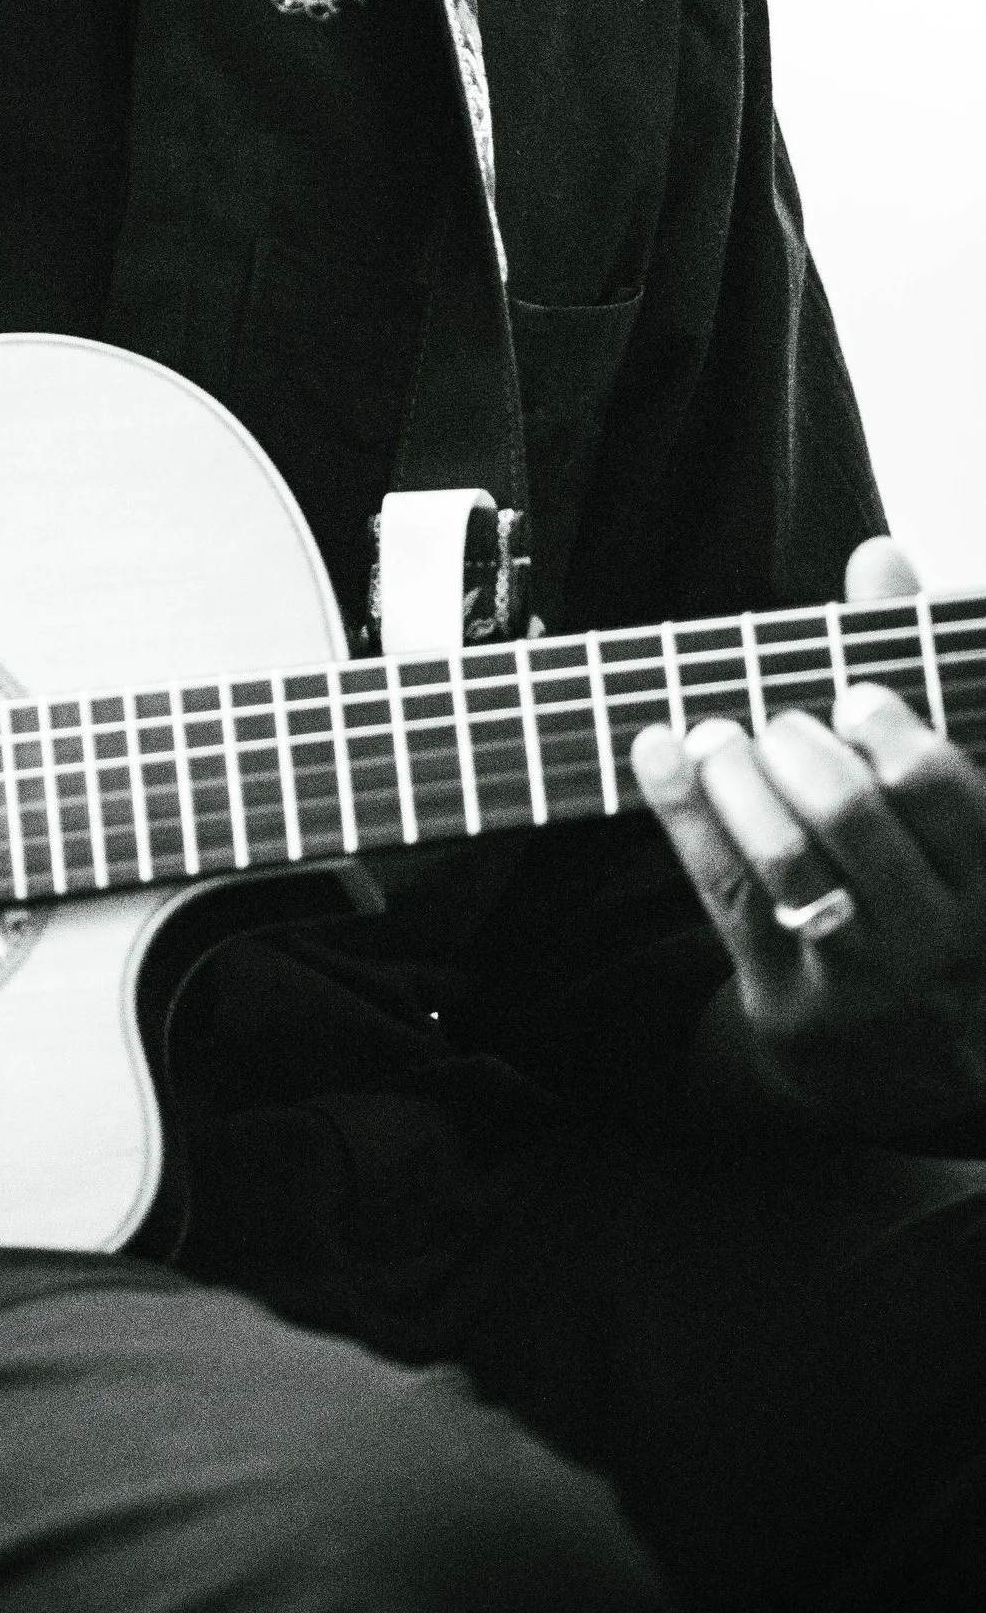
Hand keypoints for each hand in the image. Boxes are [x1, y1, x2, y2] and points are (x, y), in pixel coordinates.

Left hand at [633, 536, 985, 1135]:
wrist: (914, 1059)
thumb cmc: (940, 881)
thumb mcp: (959, 794)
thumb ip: (931, 667)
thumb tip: (880, 553)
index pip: (954, 798)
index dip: (900, 737)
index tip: (855, 697)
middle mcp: (947, 938)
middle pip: (861, 823)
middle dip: (807, 754)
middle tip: (784, 724)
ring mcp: (871, 983)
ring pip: (790, 862)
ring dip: (737, 778)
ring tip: (714, 733)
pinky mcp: (794, 1008)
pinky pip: (726, 893)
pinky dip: (684, 810)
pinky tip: (658, 748)